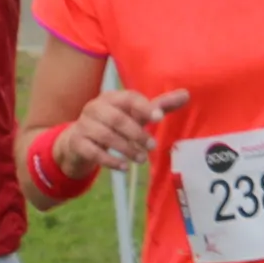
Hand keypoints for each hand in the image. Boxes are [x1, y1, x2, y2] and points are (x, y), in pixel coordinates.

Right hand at [38, 87, 189, 187]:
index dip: (144, 107)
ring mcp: (83, 125)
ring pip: (106, 136)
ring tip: (142, 160)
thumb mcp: (135, 115)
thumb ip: (159, 106)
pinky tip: (124, 168)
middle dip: (137, 133)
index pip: (129, 97)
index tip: (159, 118)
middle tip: (152, 147)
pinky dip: (111, 161)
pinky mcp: (77, 143)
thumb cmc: (114, 125)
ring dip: (127, 149)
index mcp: (111, 97)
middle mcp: (95, 107)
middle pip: (117, 119)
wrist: (79, 141)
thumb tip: (186, 94)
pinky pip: (94, 152)